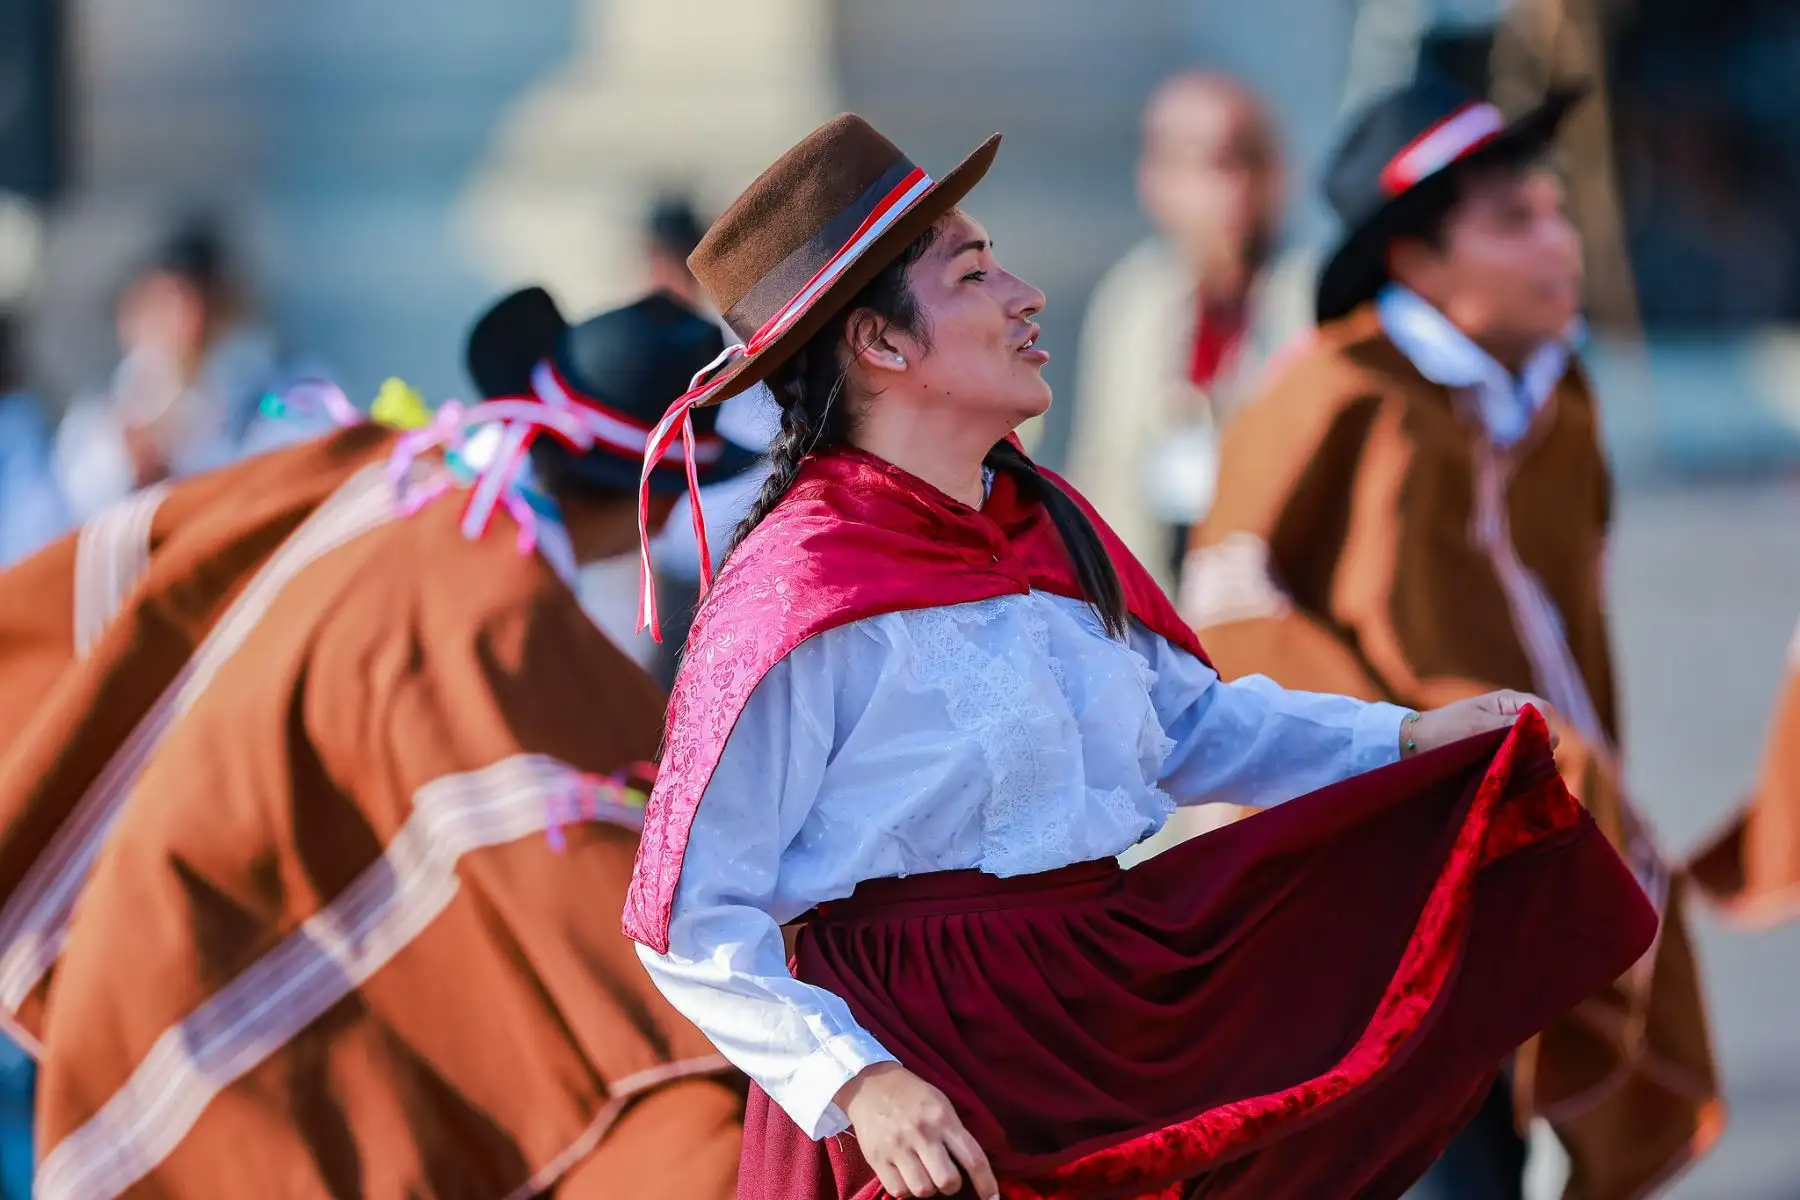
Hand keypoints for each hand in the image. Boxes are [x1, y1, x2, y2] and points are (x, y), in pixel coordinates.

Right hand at [835, 1062, 999, 1198]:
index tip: (992, 1199)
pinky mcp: (877, 1158)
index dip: (987, 1184)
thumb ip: (955, 1134)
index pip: (973, 1158)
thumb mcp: (941, 1104)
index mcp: (943, 1118)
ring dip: (927, 1188)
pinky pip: (898, 1191)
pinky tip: (905, 1175)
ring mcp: (897, 1146)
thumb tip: (972, 1170)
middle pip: (948, 1181)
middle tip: (945, 1177)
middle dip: (951, 1186)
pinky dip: (905, 1190)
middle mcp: (922, 1133)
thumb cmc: (912, 1096)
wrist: (870, 1083)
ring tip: (923, 1174)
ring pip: (923, 1190)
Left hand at [1403, 690, 1559, 757]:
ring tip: (1511, 768)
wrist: (1417, 743)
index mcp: (1509, 701)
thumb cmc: (1446, 730)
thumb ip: (1514, 729)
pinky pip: (1521, 756)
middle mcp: (1513, 715)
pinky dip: (1518, 764)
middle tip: (1521, 761)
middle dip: (1538, 745)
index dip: (1546, 729)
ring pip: (1534, 745)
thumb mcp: (1480, 727)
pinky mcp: (1502, 750)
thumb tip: (1552, 736)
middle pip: (1544, 729)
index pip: (1544, 711)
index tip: (1537, 747)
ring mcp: (1509, 733)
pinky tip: (1509, 774)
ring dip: (1527, 757)